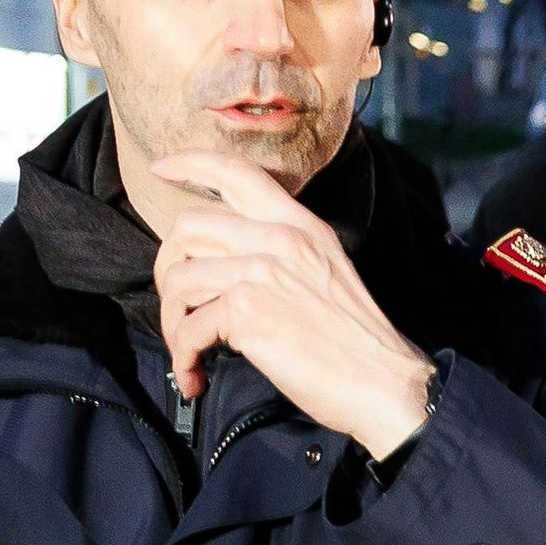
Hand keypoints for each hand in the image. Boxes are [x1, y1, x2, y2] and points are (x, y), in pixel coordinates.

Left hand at [147, 151, 436, 455]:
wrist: (384, 382)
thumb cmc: (357, 343)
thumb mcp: (327, 274)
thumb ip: (284, 255)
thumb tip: (229, 267)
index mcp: (301, 226)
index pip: (238, 173)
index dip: (190, 162)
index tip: (161, 168)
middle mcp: (279, 239)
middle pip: (187, 227)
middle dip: (168, 269)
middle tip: (179, 307)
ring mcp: (262, 271)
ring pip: (178, 278)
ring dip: (172, 322)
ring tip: (189, 352)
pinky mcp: (248, 311)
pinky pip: (187, 328)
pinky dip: (183, 357)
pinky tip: (195, 376)